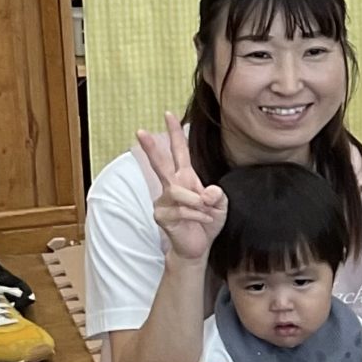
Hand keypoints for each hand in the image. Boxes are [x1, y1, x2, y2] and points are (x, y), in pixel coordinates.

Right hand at [135, 111, 228, 265]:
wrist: (198, 246)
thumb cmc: (207, 222)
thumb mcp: (221, 206)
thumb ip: (217, 196)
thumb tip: (207, 192)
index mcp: (186, 177)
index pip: (179, 152)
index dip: (175, 133)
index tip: (168, 114)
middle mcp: (172, 185)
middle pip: (160, 163)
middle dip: (151, 147)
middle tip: (140, 131)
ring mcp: (163, 200)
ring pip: (177, 192)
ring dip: (197, 202)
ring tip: (207, 212)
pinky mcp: (161, 215)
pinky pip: (180, 209)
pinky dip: (197, 215)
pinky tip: (202, 221)